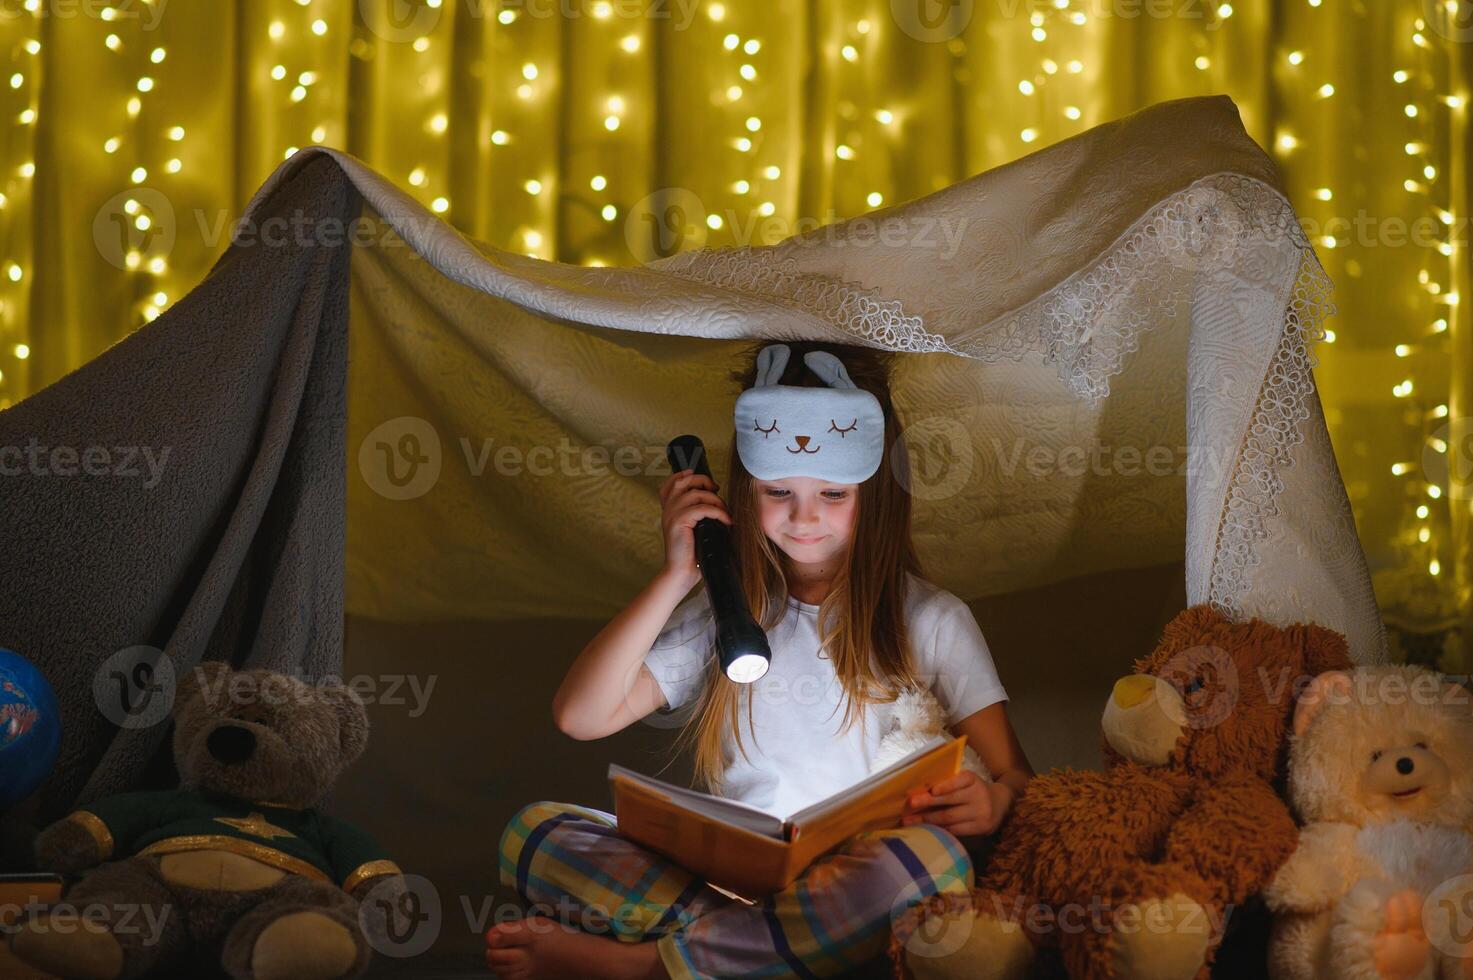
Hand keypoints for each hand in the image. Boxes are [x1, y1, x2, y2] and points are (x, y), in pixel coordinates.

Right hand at [659, 468, 730, 587]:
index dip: (684, 475)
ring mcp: (671, 515)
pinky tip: (726, 520)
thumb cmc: (691, 555)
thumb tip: (718, 504)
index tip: (703, 479)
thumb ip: (698, 516)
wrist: (680, 573)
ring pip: (695, 494)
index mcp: (669, 511)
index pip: (670, 484)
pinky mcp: (678, 522)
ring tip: (725, 512)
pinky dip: (717, 512)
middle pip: (682, 482)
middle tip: (716, 490)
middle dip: (702, 481)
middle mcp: (667, 510)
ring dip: (715, 500)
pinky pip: (702, 508)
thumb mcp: (694, 531)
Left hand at [898, 770, 1013, 837]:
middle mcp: (979, 795)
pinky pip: (957, 830)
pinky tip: (927, 829)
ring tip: (912, 821)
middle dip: (929, 803)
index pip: (959, 781)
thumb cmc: (973, 789)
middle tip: (911, 804)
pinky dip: (940, 829)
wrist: (1001, 802)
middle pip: (951, 801)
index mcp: (973, 779)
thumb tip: (920, 791)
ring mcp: (982, 813)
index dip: (945, 786)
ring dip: (929, 820)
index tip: (932, 791)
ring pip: (951, 818)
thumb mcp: (966, 781)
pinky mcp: (982, 827)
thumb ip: (948, 783)